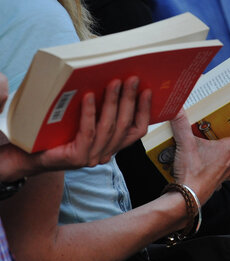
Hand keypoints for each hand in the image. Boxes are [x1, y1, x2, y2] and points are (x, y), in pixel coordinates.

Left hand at [0, 76, 150, 181]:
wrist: (28, 154)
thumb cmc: (55, 135)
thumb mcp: (84, 123)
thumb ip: (100, 114)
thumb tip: (114, 86)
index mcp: (111, 146)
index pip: (137, 131)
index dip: (144, 111)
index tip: (147, 92)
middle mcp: (105, 154)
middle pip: (125, 126)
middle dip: (130, 100)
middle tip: (131, 80)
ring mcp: (93, 157)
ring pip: (109, 128)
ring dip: (113, 103)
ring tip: (113, 83)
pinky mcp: (77, 157)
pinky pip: (88, 132)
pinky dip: (90, 113)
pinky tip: (88, 97)